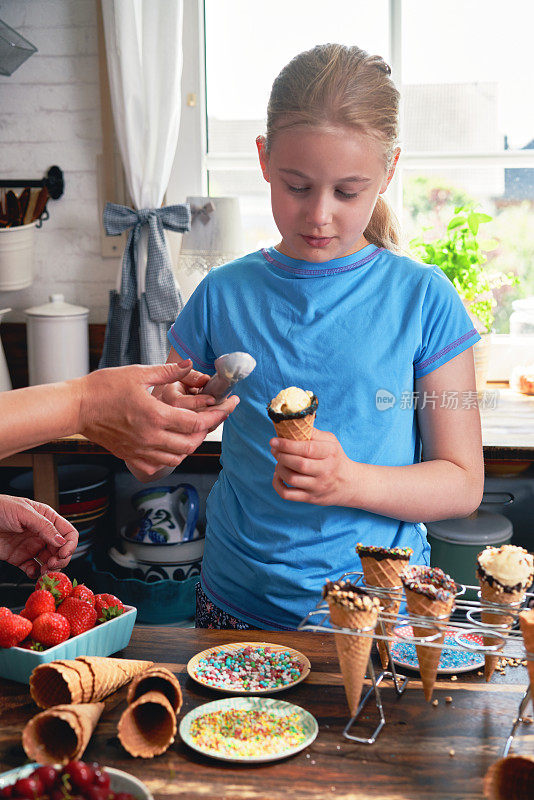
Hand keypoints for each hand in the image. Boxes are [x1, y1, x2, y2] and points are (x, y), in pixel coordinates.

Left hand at [0, 495, 77, 577]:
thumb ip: (44, 526)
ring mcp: (31, 546)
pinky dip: (35, 573)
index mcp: (47, 518)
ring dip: (50, 569)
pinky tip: (33, 572)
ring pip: (49, 561)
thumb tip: (60, 540)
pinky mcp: (20, 558)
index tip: (63, 553)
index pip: (68, 532)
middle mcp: (41, 533)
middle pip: (61, 550)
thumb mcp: (24, 512)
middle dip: (60, 559)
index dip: (69, 544)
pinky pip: (33, 568)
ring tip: (45, 571)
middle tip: (53, 564)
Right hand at [78, 361, 238, 475]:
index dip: (218, 415)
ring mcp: (141, 450)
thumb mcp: (138, 373)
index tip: (230, 406)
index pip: (197, 422)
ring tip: (195, 427)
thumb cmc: (103, 388)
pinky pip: (160, 463)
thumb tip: (189, 365)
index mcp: (156, 416)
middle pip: (192, 443)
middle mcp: (151, 438)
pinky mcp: (132, 456)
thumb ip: (168, 371)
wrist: (76, 408)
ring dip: (191, 443)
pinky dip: (172, 455)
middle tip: (212, 415)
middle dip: (207, 430)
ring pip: (178, 456)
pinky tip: (172, 441)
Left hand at [270, 428, 356, 505]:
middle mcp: (326, 471)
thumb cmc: (335, 458)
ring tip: (279, 461)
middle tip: (274, 449)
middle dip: (281, 455)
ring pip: (291, 479)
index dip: (288, 444)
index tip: (274, 440)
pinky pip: (288, 495)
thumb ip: (313, 432)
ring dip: (279, 468)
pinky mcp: (311, 498)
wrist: (349, 483)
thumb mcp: (330, 441)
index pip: (307, 449)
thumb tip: (292, 423)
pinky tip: (278, 476)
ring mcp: (318, 486)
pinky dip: (277, 485)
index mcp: (331, 453)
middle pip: (299, 464)